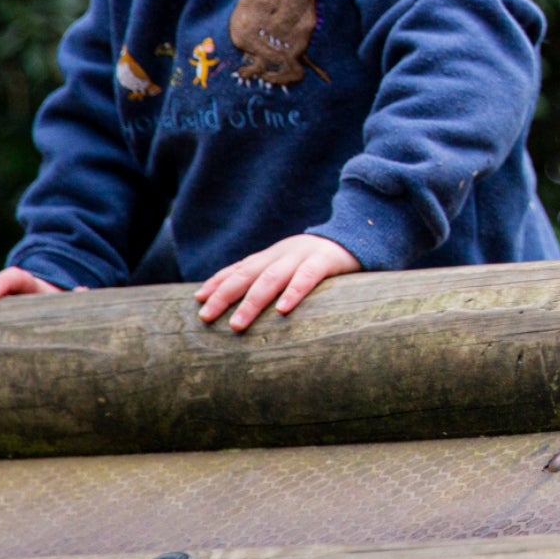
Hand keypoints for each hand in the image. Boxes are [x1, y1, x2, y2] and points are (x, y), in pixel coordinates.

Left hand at [197, 234, 360, 331]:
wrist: (362, 234)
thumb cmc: (323, 261)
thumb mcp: (293, 265)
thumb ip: (272, 276)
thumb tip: (244, 305)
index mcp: (273, 255)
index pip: (239, 268)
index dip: (218, 282)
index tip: (197, 300)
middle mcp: (282, 254)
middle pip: (247, 274)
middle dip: (224, 295)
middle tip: (206, 317)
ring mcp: (303, 256)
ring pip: (271, 278)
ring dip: (251, 302)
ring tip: (237, 324)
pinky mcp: (326, 261)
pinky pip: (307, 277)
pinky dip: (293, 292)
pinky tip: (283, 310)